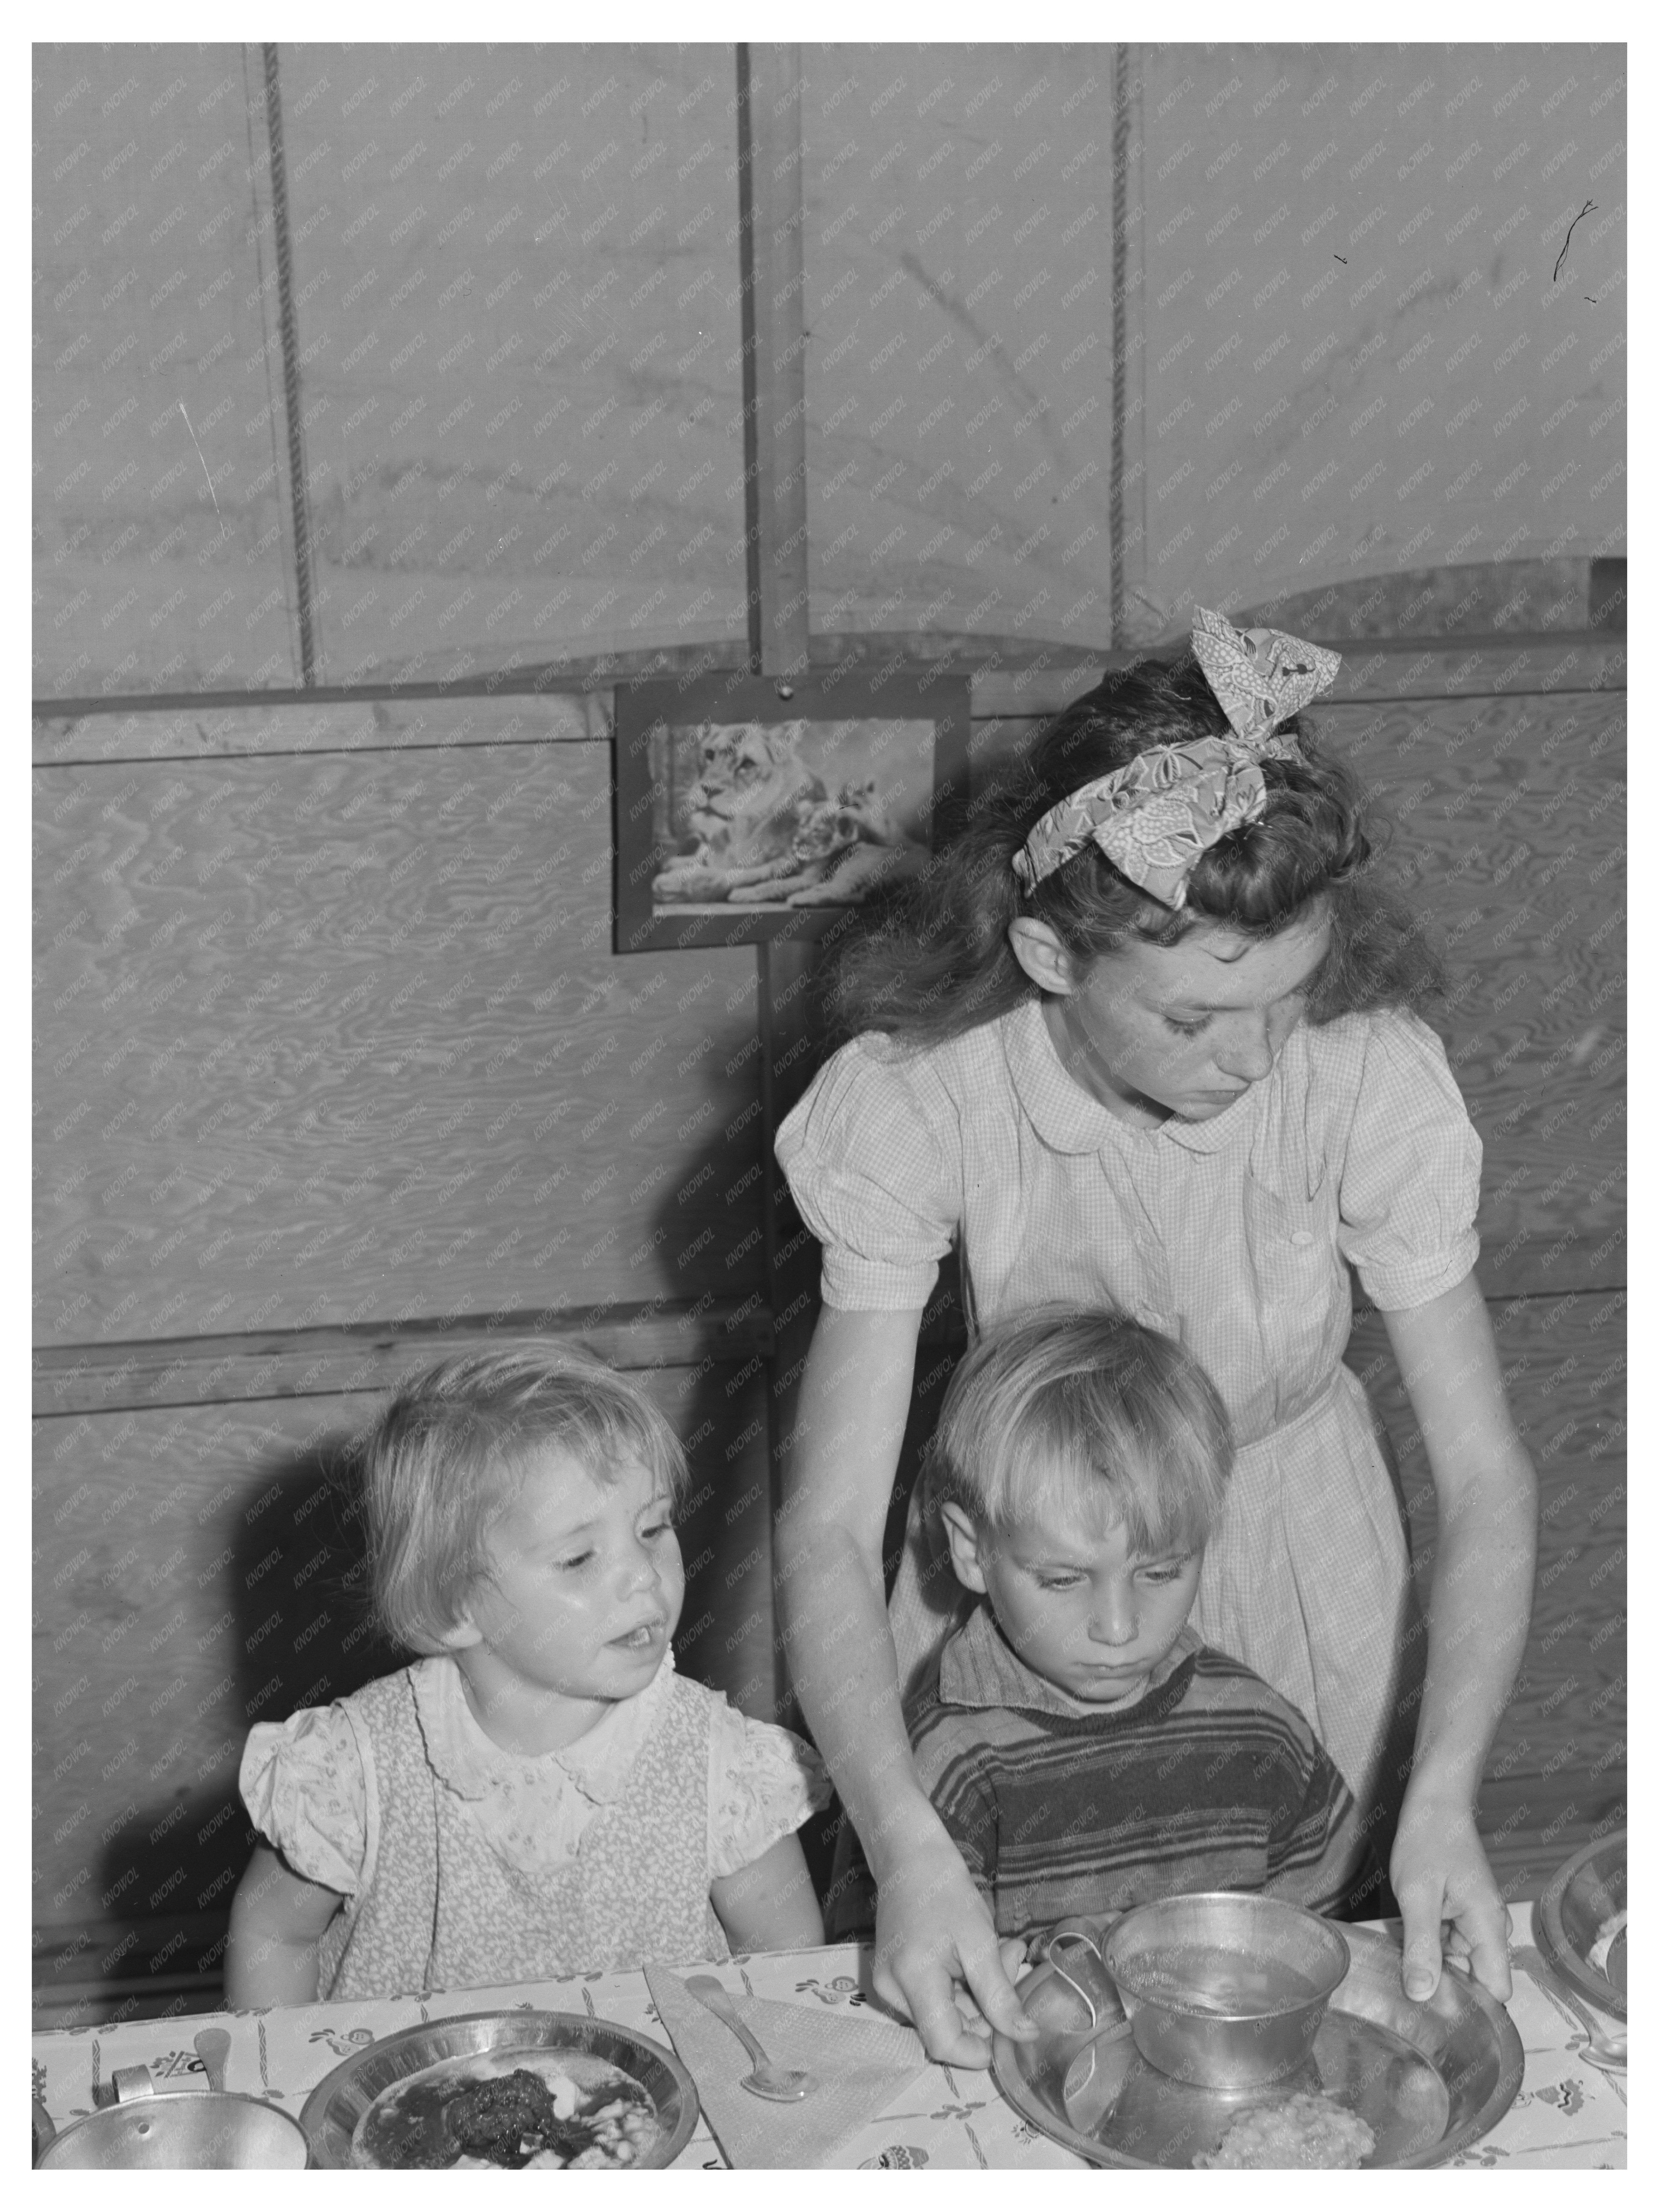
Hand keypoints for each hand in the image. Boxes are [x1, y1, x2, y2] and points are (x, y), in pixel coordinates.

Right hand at [869, 1829, 1037, 2067]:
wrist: (908, 1854)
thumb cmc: (945, 1889)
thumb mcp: (980, 1940)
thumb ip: (1000, 1995)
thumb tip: (1025, 2036)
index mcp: (910, 1980)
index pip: (943, 2043)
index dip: (979, 2051)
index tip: (1010, 2031)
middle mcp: (891, 1990)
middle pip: (947, 2027)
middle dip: (987, 2007)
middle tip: (1013, 1959)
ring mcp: (889, 1984)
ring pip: (944, 2012)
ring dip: (979, 1992)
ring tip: (1001, 1948)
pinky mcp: (893, 1976)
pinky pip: (934, 1997)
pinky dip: (961, 1984)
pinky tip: (978, 1953)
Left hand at [1390, 1788, 1511, 2003]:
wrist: (1434, 1805)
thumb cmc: (1427, 1841)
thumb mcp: (1417, 1896)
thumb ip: (1421, 1947)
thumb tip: (1423, 1996)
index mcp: (1489, 1926)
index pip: (1495, 1990)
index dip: (1470, 2006)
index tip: (1435, 2012)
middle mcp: (1491, 1928)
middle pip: (1475, 1980)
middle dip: (1444, 1986)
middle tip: (1404, 1983)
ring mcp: (1478, 1922)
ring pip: (1459, 1964)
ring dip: (1432, 1963)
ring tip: (1400, 1955)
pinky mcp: (1464, 1915)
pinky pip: (1450, 1944)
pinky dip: (1430, 1945)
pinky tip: (1406, 1938)